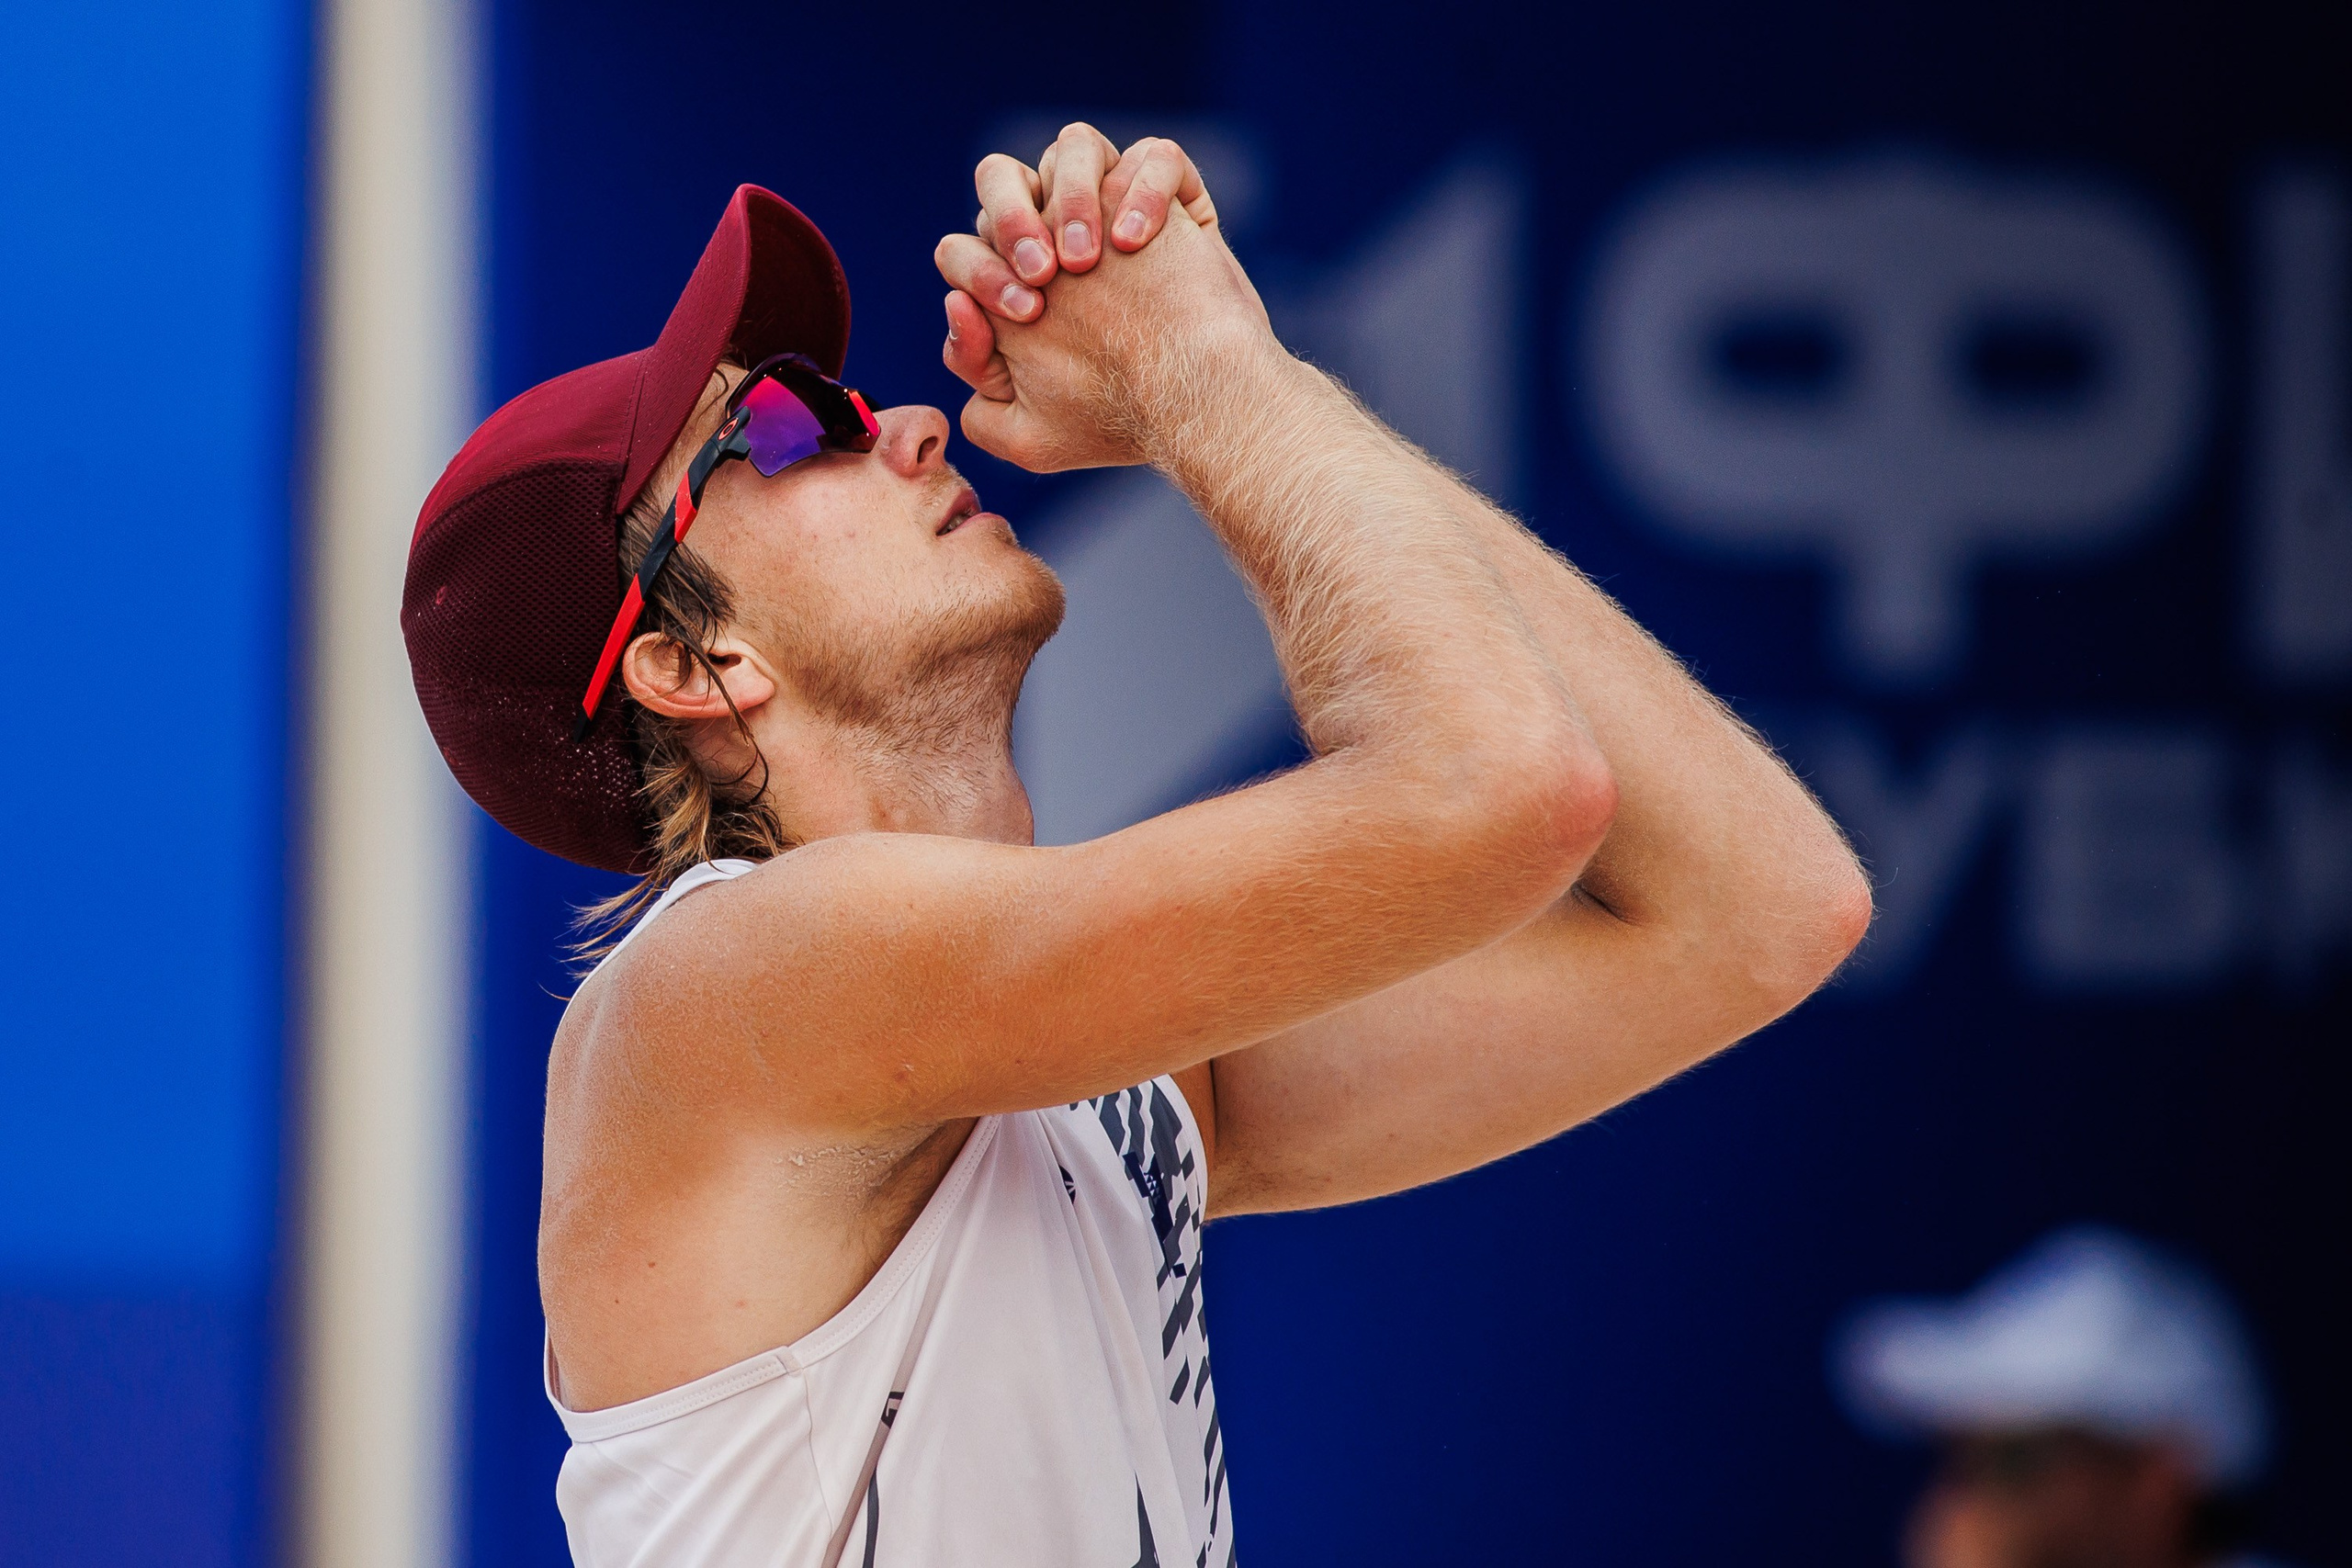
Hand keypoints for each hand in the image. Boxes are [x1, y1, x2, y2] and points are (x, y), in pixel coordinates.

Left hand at [934, 126, 1274, 471]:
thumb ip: (974, 386)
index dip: (977, 271)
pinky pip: (1155, 157)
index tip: (1022, 312)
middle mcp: (1059, 237)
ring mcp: (1117, 210)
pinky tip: (1139, 241)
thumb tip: (956, 307)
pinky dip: (1144, 188)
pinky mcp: (1175, 201)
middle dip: (1009, 218)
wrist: (1201, 406)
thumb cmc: (1118, 420)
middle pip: (1001, 178)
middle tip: (1042, 275)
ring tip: (1087, 255)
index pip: (965, 247)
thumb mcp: (1028, 435)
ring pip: (1073, 147)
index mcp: (1017, 281)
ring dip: (1070, 192)